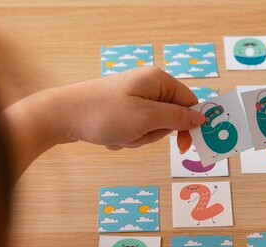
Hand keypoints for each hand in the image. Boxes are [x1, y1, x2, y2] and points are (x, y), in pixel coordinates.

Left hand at [3, 67, 204, 174]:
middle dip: (154, 134)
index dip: (190, 125)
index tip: (184, 147)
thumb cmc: (104, 114)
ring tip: (120, 134)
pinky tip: (111, 135)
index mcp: (159, 80)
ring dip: (138, 138)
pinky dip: (126, 137)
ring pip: (152, 128)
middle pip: (170, 118)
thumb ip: (177, 118)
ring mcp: (134, 97)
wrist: (64, 116)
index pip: (189, 103)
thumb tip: (201, 117)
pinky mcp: (123, 109)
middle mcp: (148, 85)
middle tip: (135, 133)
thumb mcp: (146, 119)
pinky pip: (136, 130)